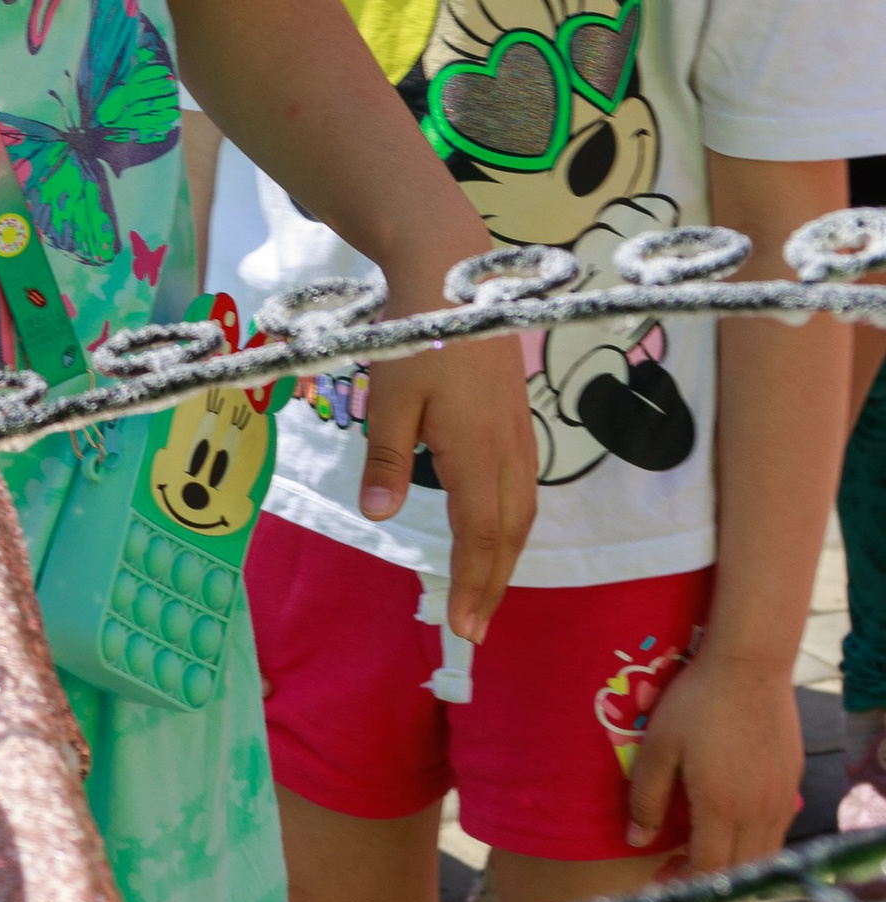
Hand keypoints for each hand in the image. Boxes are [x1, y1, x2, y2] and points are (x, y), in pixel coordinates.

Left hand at [358, 311, 537, 644]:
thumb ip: (387, 459)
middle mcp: (506, 447)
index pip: (480, 534)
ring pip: (522, 509)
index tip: (465, 629)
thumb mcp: (389, 396)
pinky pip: (523, 484)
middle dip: (494, 583)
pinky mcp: (516, 415)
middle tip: (477, 627)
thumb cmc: (415, 333)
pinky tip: (497, 529)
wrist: (452, 273)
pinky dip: (513, 520)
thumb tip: (378, 516)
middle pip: (509, 531)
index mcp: (475, 449)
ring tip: (488, 592)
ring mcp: (517, 430)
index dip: (474, 583)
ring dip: (507, 556)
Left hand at [623, 642, 799, 868]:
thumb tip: (636, 840)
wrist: (750, 664)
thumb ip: (646, 798)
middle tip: (675, 871)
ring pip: (763, 856)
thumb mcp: (659, 747)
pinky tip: (731, 825)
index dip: (682, 886)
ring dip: (733, 865)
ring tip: (701, 851)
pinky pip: (777, 830)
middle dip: (706, 881)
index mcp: (722, 809)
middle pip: (738, 872)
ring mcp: (781, 799)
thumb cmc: (697, 701)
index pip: (707, 872)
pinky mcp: (792, 781)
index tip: (660, 885)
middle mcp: (758, 813)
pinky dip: (754, 843)